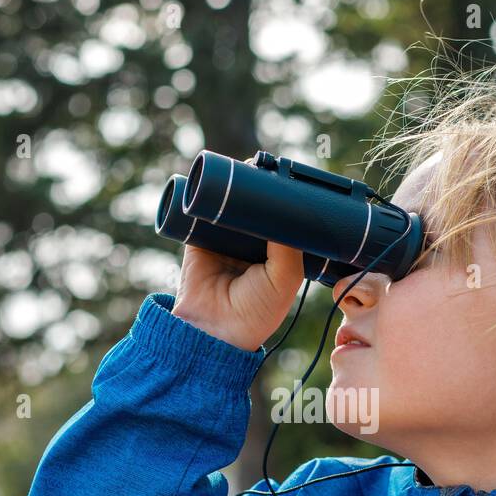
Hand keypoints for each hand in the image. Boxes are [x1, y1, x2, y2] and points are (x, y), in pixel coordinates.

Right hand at [171, 158, 303, 351]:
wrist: (213, 329)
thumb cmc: (254, 313)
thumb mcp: (284, 279)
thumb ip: (289, 247)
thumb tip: (287, 207)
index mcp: (276, 256)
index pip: (284, 220)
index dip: (289, 201)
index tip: (295, 180)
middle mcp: (252, 245)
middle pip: (258, 207)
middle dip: (263, 187)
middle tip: (270, 168)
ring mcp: (225, 240)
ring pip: (232, 204)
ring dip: (237, 185)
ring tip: (248, 167)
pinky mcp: (200, 237)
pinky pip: (204, 210)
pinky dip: (209, 194)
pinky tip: (219, 178)